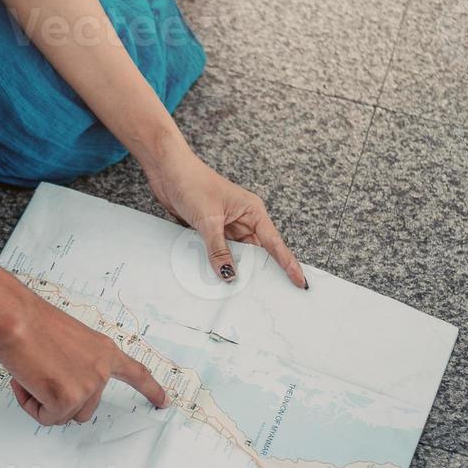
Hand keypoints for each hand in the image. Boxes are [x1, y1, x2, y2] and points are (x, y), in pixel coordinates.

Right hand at [0, 291, 168, 425]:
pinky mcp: (68, 399)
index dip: (151, 389)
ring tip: (30, 373)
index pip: (135, 373)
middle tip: (37, 372)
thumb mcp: (66, 341)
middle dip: (57, 398)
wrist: (14, 317)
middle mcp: (102, 369)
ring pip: (64, 415)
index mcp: (104, 350)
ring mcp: (88, 386)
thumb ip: (75, 364)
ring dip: (43, 402)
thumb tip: (63, 384)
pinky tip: (25, 379)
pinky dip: (30, 405)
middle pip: (84, 408)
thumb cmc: (29, 322)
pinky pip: (47, 417)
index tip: (164, 401)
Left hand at [145, 151, 307, 288]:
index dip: (288, 264)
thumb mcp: (208, 220)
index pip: (274, 243)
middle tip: (270, 296)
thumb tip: (229, 274)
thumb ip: (218, 249)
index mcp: (252, 212)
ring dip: (237, 269)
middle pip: (257, 253)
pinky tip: (217, 278)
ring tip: (243, 293)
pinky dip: (219, 264)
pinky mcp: (210, 230)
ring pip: (238, 255)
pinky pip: (220, 252)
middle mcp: (243, 220)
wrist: (167, 171)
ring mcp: (226, 226)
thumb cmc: (193, 183)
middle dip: (261, 272)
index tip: (299, 282)